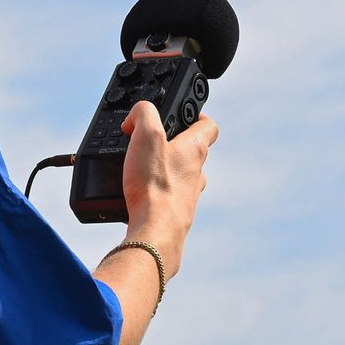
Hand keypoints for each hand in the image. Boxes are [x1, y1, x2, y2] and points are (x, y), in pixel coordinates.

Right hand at [119, 100, 216, 279]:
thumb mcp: (146, 135)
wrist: (155, 230)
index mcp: (194, 149)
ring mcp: (188, 195)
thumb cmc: (155, 185)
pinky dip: (157, 192)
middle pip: (193, 152)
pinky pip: (169, 197)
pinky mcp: (175, 213)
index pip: (209, 126)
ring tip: (143, 167)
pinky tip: (139, 192)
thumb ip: (143, 113)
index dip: (198, 116)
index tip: (185, 114)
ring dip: (167, 170)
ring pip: (182, 176)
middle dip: (174, 144)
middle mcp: (196, 172)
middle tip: (153, 141)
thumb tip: (136, 115)